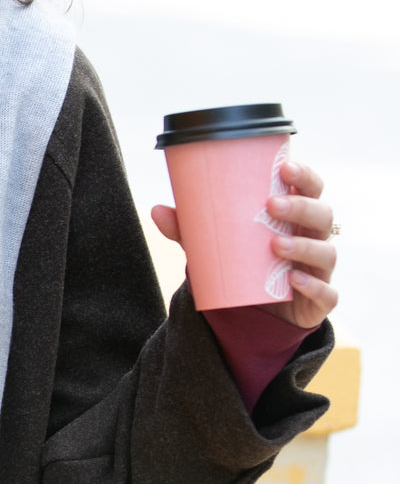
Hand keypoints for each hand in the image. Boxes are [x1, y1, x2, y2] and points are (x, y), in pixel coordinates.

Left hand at [151, 158, 337, 330]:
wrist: (251, 316)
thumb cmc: (241, 267)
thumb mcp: (213, 247)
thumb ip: (190, 230)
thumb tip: (157, 210)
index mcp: (295, 217)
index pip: (312, 189)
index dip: (305, 176)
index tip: (285, 168)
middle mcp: (313, 238)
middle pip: (323, 215)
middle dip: (301, 207)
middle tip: (271, 206)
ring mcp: (318, 270)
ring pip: (326, 252)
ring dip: (304, 246)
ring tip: (275, 245)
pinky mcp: (319, 301)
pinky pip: (327, 293)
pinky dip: (314, 286)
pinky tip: (294, 280)